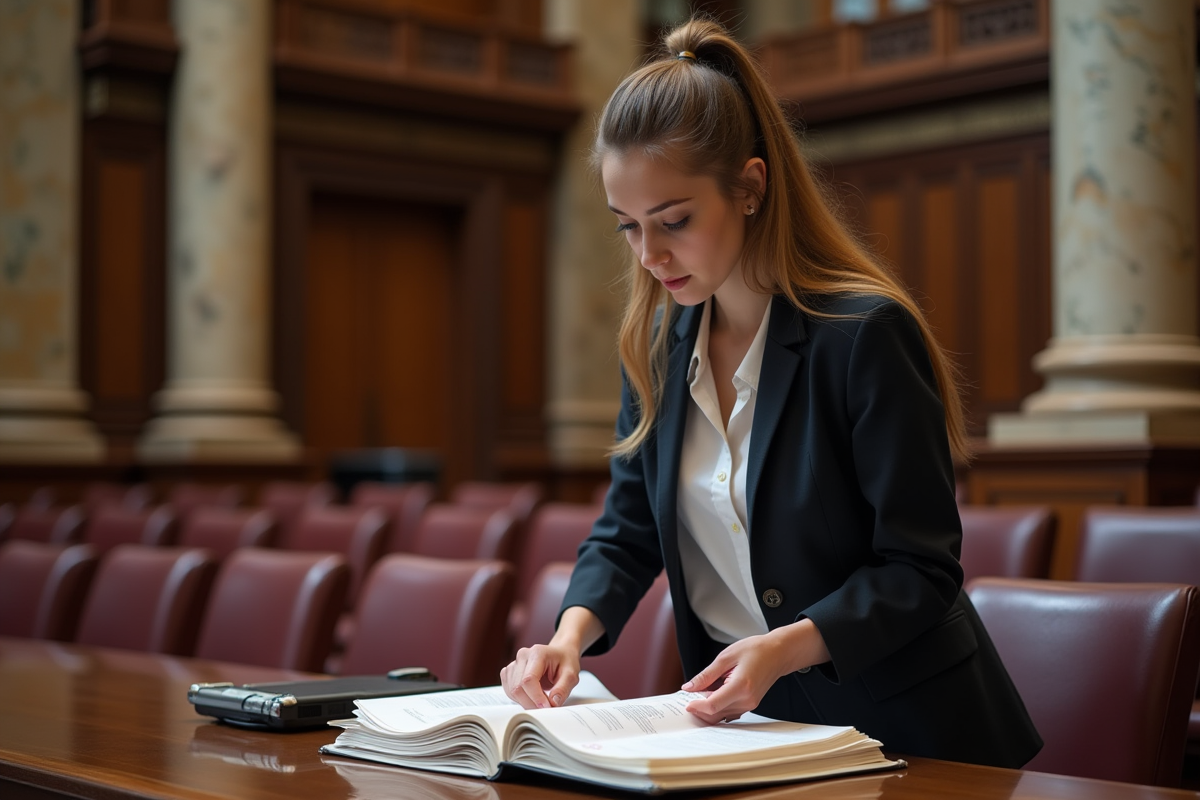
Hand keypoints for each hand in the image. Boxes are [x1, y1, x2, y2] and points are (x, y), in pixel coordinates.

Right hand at [501, 642, 581, 709]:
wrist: (560, 654)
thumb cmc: (565, 662)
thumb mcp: (571, 675)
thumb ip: (563, 689)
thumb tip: (553, 703)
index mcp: (537, 653)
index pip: (529, 679)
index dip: (536, 697)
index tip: (547, 707)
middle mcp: (522, 656)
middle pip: (518, 687)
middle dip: (531, 703)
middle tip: (547, 707)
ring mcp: (514, 663)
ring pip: (512, 691)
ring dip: (526, 702)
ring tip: (541, 699)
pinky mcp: (509, 672)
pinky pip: (509, 690)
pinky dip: (520, 699)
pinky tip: (532, 695)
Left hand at [682, 619, 828, 724]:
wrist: (777, 653)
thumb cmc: (756, 650)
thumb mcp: (726, 657)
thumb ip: (706, 675)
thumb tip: (690, 687)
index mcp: (740, 686)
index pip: (713, 705)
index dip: (696, 706)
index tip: (686, 701)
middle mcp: (746, 700)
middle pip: (715, 714)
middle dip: (699, 708)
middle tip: (689, 695)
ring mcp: (749, 705)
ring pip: (721, 715)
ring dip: (707, 707)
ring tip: (701, 690)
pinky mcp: (750, 705)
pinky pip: (729, 712)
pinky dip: (717, 707)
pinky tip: (712, 694)